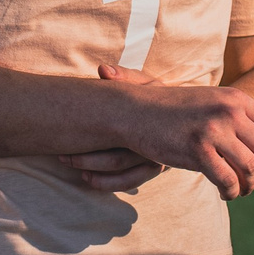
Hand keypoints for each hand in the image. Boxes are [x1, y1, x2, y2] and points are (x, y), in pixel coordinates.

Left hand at [57, 64, 168, 190]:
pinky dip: (111, 184)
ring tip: (78, 173)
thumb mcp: (148, 84)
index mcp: (148, 121)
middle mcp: (153, 143)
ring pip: (125, 175)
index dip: (88, 137)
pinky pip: (132, 181)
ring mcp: (156, 158)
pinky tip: (91, 181)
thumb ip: (126, 76)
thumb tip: (102, 70)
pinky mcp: (155, 167)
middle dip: (86, 160)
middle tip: (62, 157)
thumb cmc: (161, 97)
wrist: (191, 116)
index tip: (66, 134)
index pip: (116, 131)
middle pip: (117, 159)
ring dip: (98, 177)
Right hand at [100, 79, 253, 200]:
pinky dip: (231, 192)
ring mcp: (213, 130)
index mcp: (236, 98)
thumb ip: (237, 117)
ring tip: (242, 191)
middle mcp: (229, 111)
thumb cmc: (174, 111)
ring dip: (250, 186)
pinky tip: (225, 194)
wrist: (136, 111)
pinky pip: (227, 179)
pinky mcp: (197, 150)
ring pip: (250, 168)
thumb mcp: (211, 103)